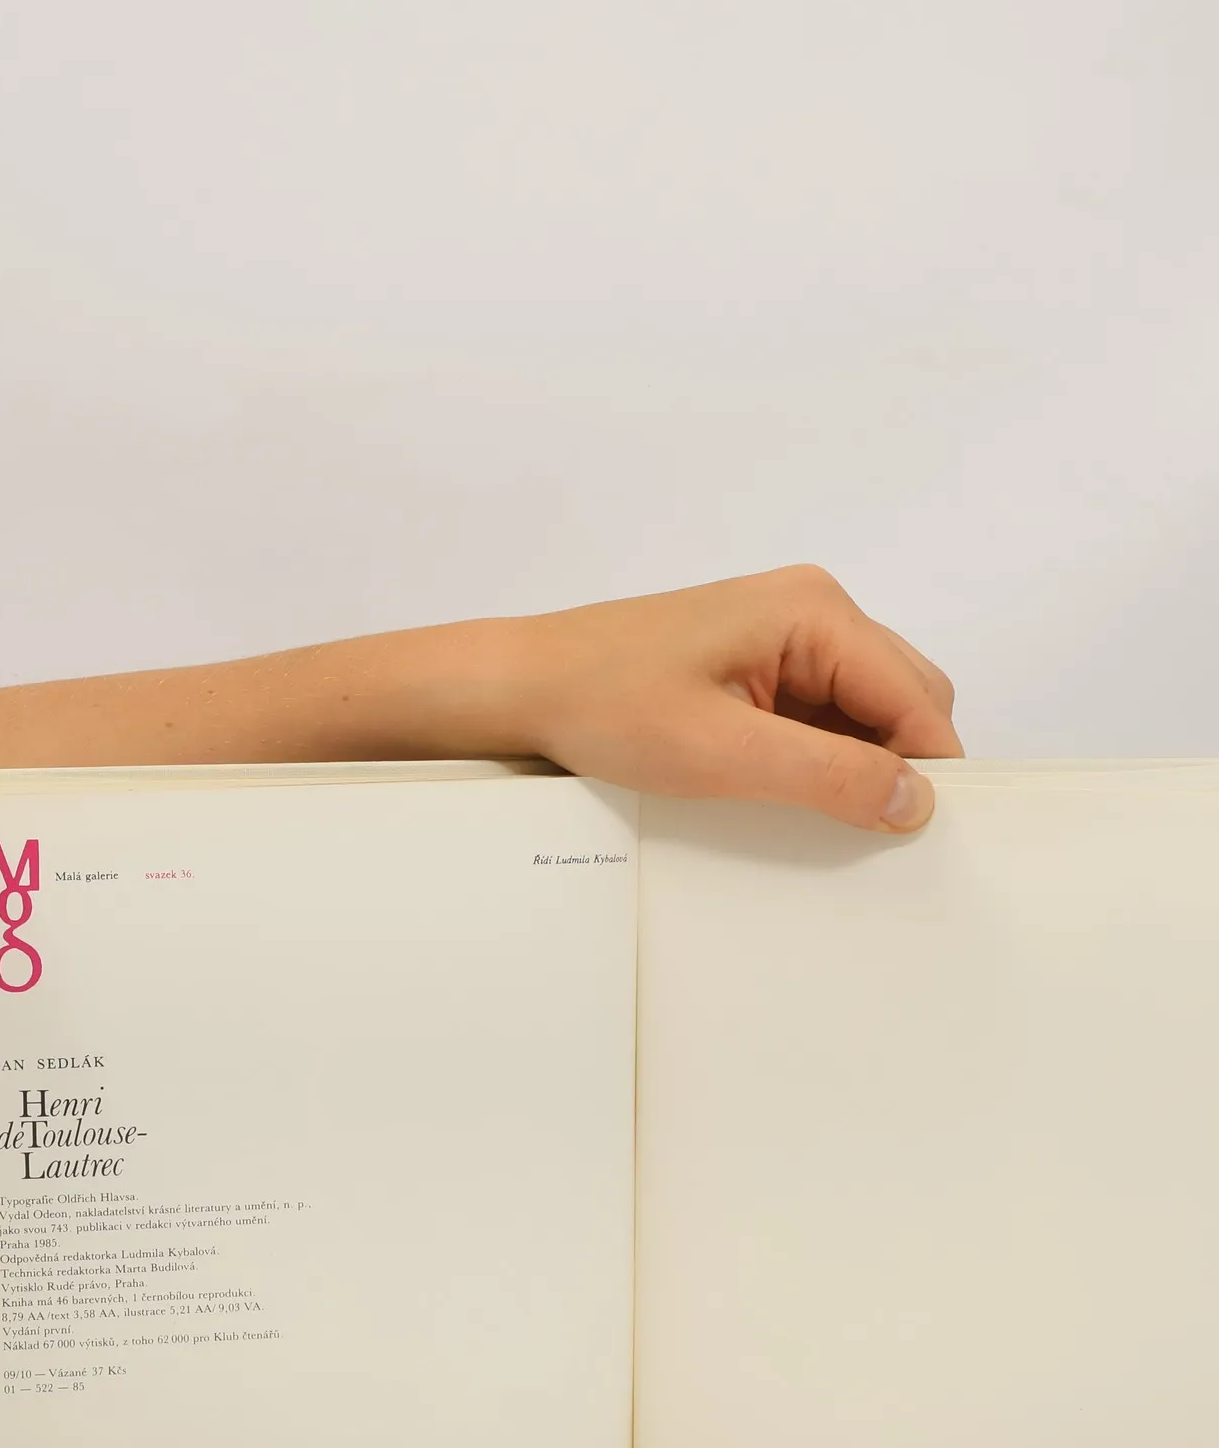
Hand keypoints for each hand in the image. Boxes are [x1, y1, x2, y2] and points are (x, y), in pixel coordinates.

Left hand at [514, 567, 962, 829]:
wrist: (521, 686)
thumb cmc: (606, 705)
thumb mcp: (723, 753)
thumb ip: (828, 776)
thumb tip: (918, 802)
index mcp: (815, 612)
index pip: (916, 697)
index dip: (927, 769)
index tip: (918, 838)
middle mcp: (811, 609)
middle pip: (901, 697)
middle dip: (893, 764)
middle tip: (859, 834)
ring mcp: (782, 633)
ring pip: (862, 709)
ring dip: (851, 762)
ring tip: (807, 812)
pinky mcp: (754, 661)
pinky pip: (818, 712)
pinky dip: (816, 754)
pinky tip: (779, 790)